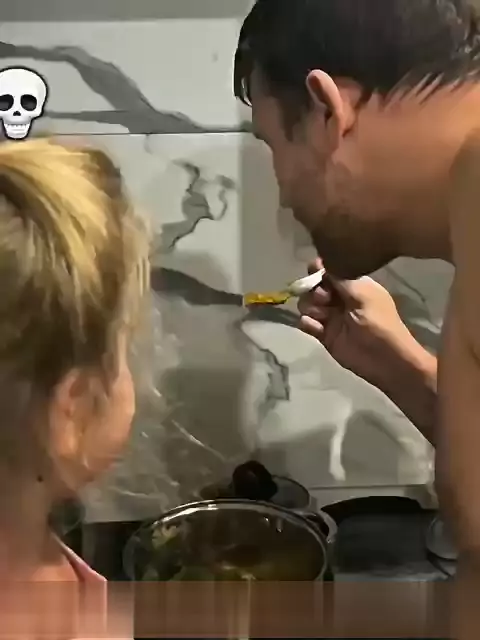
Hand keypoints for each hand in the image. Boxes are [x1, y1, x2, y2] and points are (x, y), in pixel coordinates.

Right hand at [297, 259, 425, 391]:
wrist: (383, 358)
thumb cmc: (378, 321)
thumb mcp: (362, 294)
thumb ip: (340, 278)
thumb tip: (321, 263)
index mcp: (353, 285)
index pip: (330, 270)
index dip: (319, 269)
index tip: (314, 270)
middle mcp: (339, 298)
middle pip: (314, 286)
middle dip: (313, 289)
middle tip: (324, 298)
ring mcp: (331, 316)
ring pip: (307, 304)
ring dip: (310, 306)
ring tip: (321, 315)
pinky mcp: (324, 334)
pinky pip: (306, 323)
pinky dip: (307, 323)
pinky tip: (316, 327)